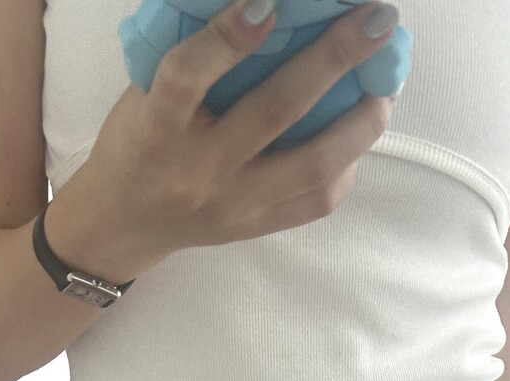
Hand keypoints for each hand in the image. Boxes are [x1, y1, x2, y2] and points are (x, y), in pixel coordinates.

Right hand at [51, 1, 398, 277]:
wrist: (124, 223)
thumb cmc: (139, 138)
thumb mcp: (146, 92)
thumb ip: (195, 57)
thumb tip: (271, 12)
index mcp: (158, 128)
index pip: (187, 76)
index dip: (229, 37)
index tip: (269, 2)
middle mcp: (198, 172)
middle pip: (275, 111)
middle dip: (333, 58)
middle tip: (376, 19)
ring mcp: (233, 206)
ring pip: (313, 165)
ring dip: (360, 121)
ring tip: (385, 85)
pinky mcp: (255, 229)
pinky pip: (316, 201)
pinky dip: (346, 162)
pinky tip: (357, 131)